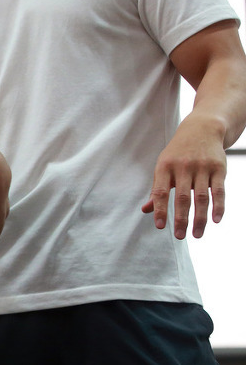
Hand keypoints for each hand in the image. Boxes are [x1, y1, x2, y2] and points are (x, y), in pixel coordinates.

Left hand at [141, 116, 225, 238]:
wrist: (202, 128)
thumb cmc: (178, 153)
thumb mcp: (163, 167)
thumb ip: (157, 189)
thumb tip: (145, 210)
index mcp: (165, 167)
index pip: (160, 192)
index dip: (160, 210)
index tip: (161, 226)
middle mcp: (183, 167)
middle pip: (182, 197)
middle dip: (181, 219)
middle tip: (180, 236)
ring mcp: (202, 167)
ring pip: (201, 197)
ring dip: (199, 218)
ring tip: (196, 234)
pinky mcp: (218, 168)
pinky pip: (218, 190)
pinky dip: (218, 206)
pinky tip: (216, 220)